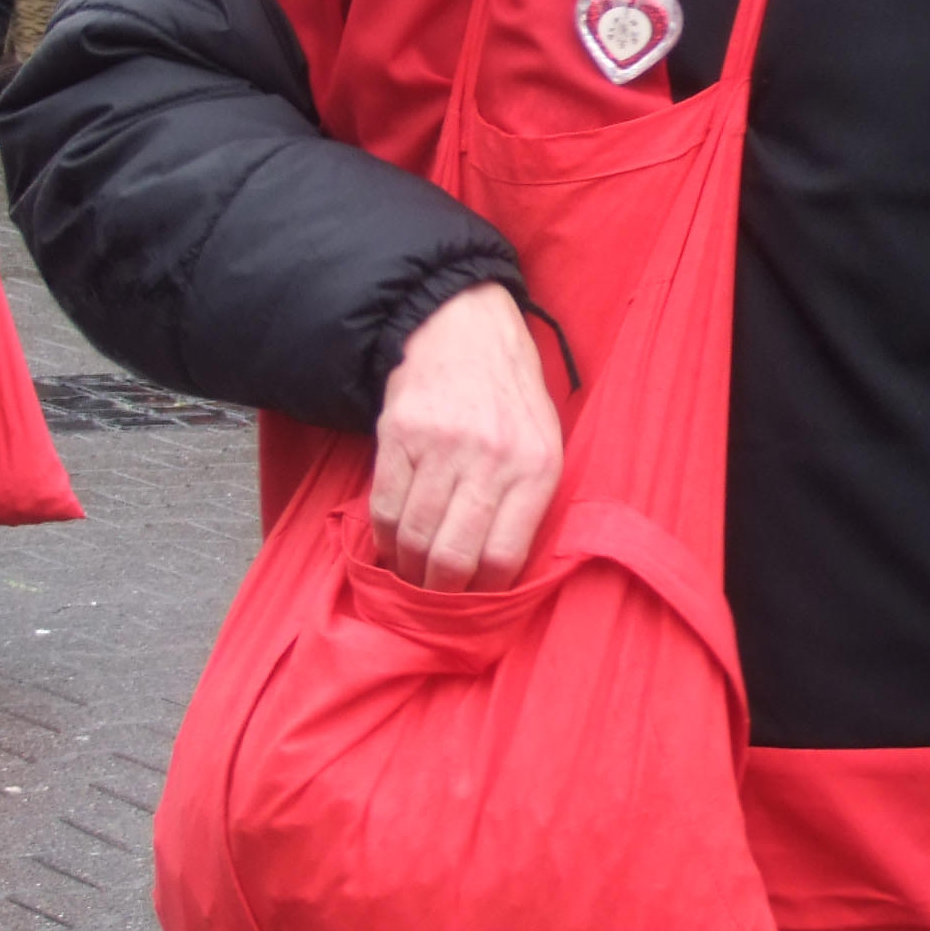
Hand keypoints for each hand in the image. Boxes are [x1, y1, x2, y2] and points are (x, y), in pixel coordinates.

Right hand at [371, 283, 562, 591]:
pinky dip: (384, 538)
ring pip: (415, 538)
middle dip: (439, 594)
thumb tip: (501, 575)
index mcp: (535, 467)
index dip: (484, 595)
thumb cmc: (511, 393)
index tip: (474, 605)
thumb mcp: (546, 440)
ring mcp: (441, 445)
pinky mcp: (399, 434)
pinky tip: (391, 546)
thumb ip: (529, 501)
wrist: (465, 326)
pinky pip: (385, 507)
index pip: (505, 559)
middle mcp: (490, 458)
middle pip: (454, 559)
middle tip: (434, 602)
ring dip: (407, 570)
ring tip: (410, 577)